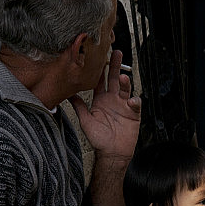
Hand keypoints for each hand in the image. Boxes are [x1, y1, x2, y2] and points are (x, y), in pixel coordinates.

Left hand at [69, 50, 140, 164]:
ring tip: (123, 76)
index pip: (100, 81)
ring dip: (125, 82)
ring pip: (126, 89)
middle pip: (114, 79)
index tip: (98, 57)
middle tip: (116, 52)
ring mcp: (124, 106)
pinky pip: (135, 105)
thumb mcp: (86, 120)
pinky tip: (132, 100)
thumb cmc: (99, 139)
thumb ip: (78, 106)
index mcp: (101, 100)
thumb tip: (68, 94)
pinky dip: (135, 101)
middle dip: (115, 66)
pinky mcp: (133, 114)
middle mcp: (113, 100)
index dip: (99, 70)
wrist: (111, 153)